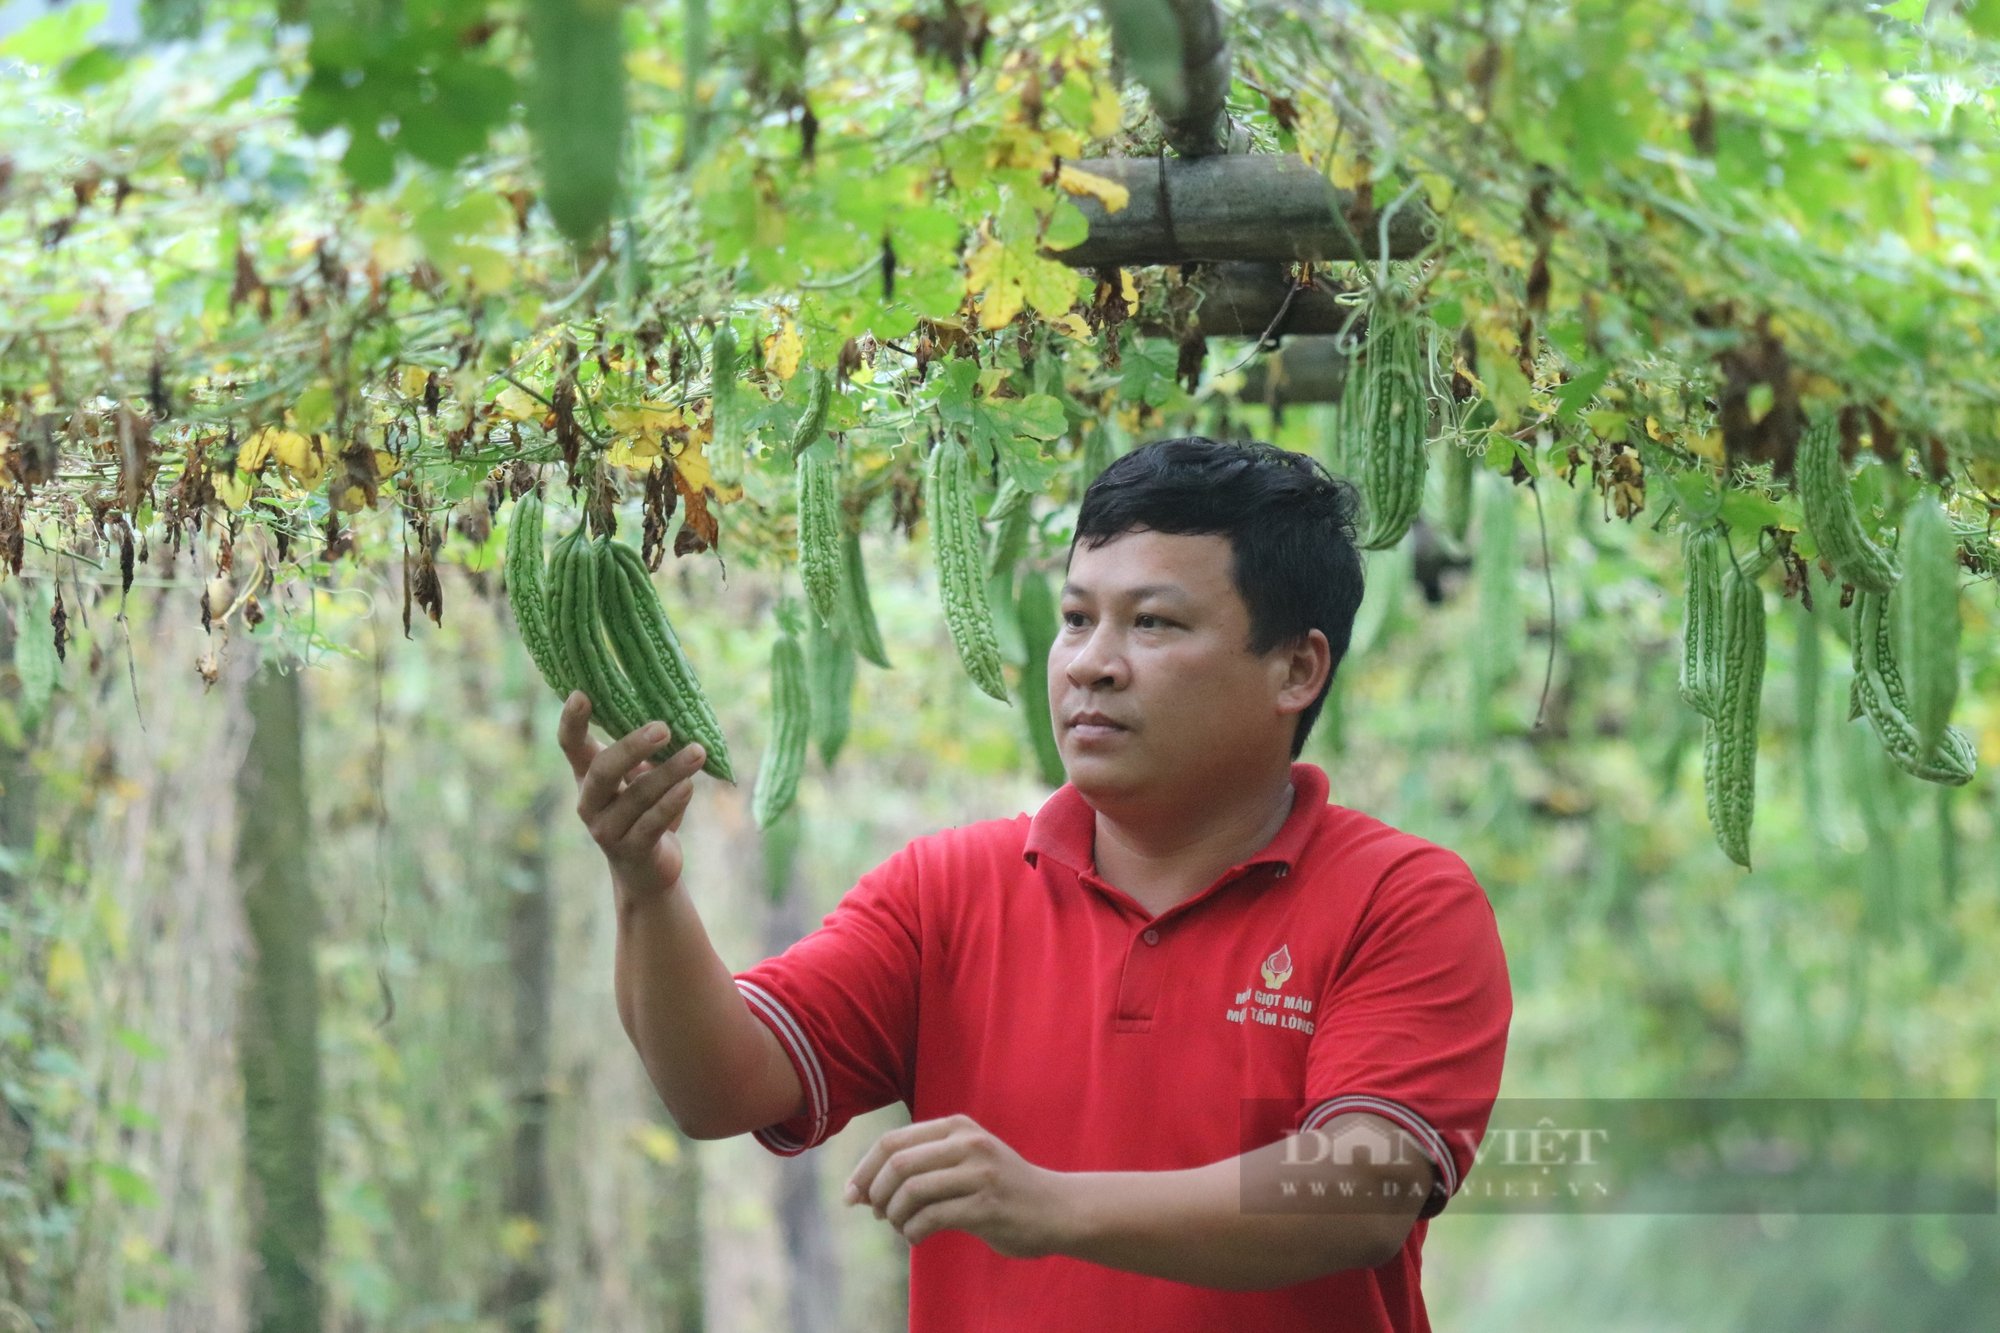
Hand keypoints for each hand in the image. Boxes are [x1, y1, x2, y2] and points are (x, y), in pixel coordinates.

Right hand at [558, 691, 706, 892]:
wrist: (648, 870)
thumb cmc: (646, 811)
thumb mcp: (642, 778)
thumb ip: (649, 754)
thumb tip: (678, 716)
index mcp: (588, 777)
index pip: (571, 746)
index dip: (572, 721)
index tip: (581, 694)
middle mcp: (590, 802)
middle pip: (602, 769)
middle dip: (632, 746)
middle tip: (664, 727)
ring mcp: (607, 829)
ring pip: (637, 796)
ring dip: (669, 771)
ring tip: (696, 752)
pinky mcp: (630, 851)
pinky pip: (652, 823)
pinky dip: (671, 802)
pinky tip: (689, 785)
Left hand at [843, 1114, 1067, 1256]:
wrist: (1056, 1208)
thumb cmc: (999, 1187)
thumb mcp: (964, 1159)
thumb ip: (921, 1164)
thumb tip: (862, 1189)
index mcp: (957, 1126)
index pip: (892, 1142)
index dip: (863, 1170)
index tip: (851, 1196)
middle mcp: (968, 1143)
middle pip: (897, 1165)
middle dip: (876, 1195)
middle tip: (879, 1215)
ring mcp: (979, 1173)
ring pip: (911, 1192)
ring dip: (895, 1217)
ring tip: (902, 1227)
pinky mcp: (987, 1206)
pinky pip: (931, 1219)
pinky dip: (914, 1233)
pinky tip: (918, 1238)